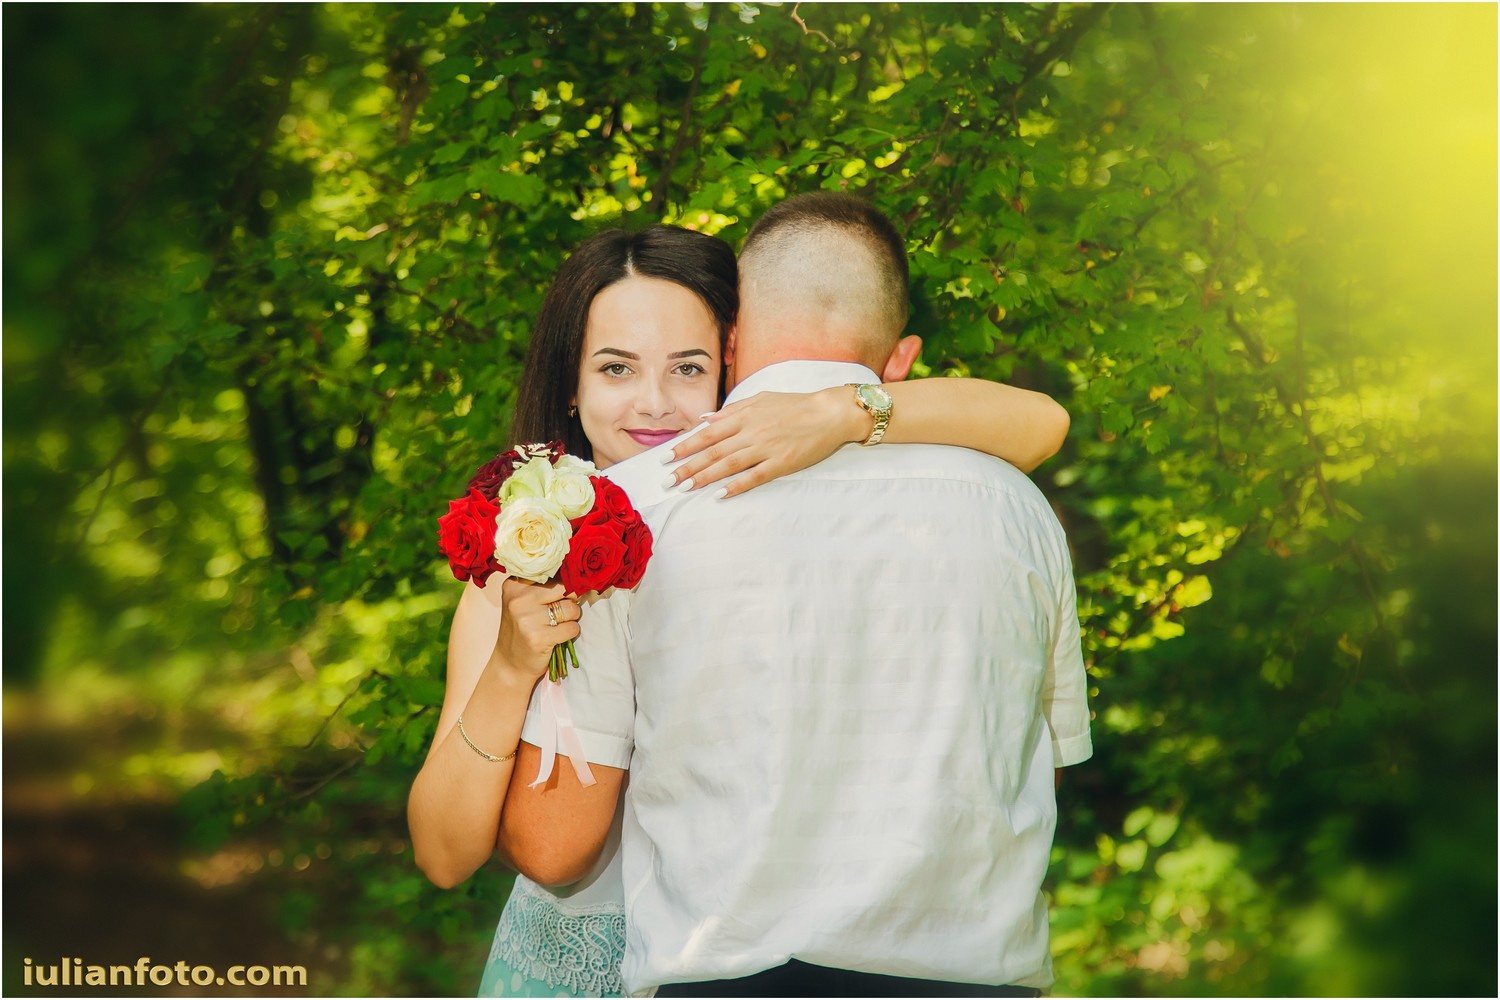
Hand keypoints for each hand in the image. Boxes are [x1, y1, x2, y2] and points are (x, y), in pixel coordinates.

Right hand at [491, 578, 581, 680]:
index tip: (561, 592)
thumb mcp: (523, 602)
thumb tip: (575, 575)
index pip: (551, 572)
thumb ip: (542, 586)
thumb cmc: (522, 628)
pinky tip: (556, 637)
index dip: (562, 582)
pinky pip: (572, 628)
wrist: (510, 664)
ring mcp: (528, 619)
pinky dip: (570, 633)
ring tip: (557, 625)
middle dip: (569, 600)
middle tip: (560, 612)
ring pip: (571, 609)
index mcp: (513, 585)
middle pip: (564, 589)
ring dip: (571, 619)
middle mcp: (519, 600)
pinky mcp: (539, 638)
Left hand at [664, 388, 869, 497]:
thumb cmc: (795, 405)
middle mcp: (751, 432)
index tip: (666, 458)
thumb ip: (732, 410)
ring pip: (728, 465)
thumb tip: (704, 419)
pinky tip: (720, 494)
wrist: (829, 413)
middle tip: (668, 480)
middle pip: (713, 452)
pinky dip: (737, 486)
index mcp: (744, 416)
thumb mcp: (760, 399)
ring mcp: (766, 448)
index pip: (707, 433)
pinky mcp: (782, 463)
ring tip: (685, 488)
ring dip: (704, 478)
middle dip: (687, 466)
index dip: (685, 446)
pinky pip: (755, 477)